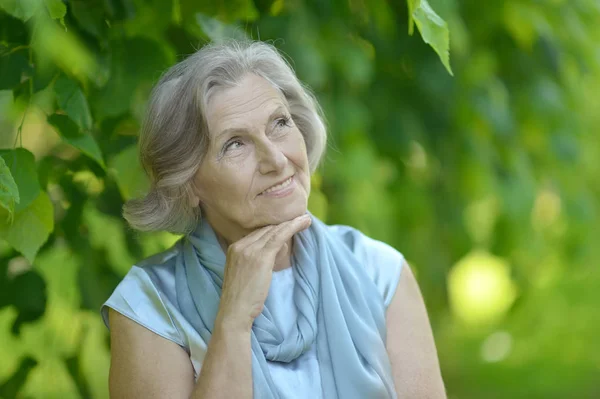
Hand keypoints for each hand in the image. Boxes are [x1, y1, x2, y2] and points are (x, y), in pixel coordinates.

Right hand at [215, 214, 311, 332]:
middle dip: (284, 223)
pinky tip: (303, 224)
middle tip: (300, 218)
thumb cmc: (241, 300)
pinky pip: (279, 236)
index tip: (287, 225)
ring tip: (306, 219)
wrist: (234, 312)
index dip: (274, 228)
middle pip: (266, 229)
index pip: (257, 233)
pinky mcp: (261, 256)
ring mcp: (249, 250)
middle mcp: (240, 245)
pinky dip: (293, 227)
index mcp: (234, 248)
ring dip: (292, 222)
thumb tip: (272, 253)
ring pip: (274, 230)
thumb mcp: (243, 274)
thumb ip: (253, 261)